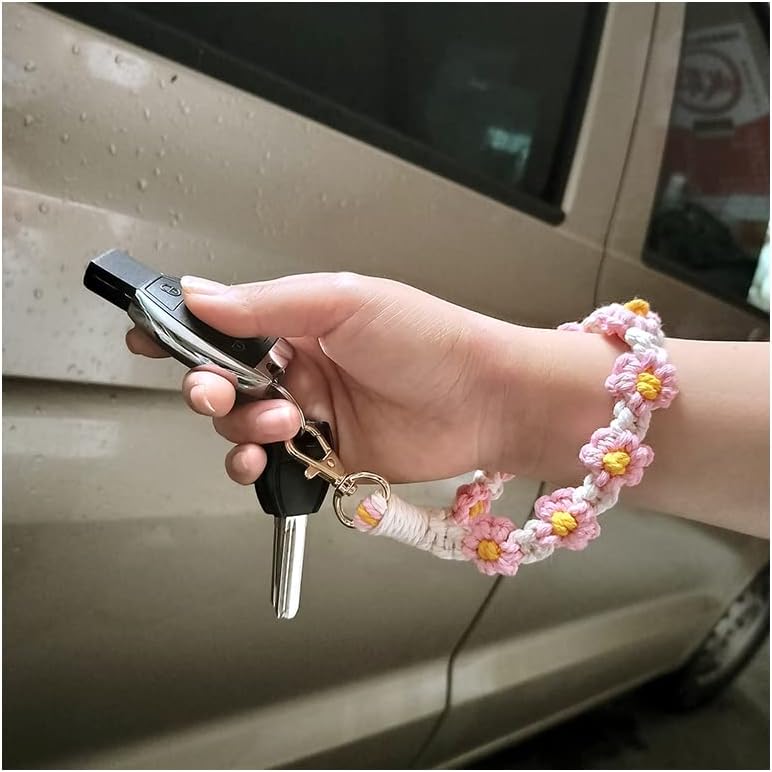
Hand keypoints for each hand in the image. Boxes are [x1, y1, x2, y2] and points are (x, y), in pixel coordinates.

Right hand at [127, 272, 507, 484]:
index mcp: (300, 321)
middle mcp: (300, 367)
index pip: (225, 323)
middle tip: (215, 389)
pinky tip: (264, 459)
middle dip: (207, 387)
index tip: (148, 337)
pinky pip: (269, 465)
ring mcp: (310, 414)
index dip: (184, 332)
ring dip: (243, 427)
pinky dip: (254, 466)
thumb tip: (200, 295)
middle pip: (222, 380)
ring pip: (240, 425)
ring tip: (283, 420)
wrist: (483, 400)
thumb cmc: (429, 339)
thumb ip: (268, 303)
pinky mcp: (325, 456)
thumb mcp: (345, 301)